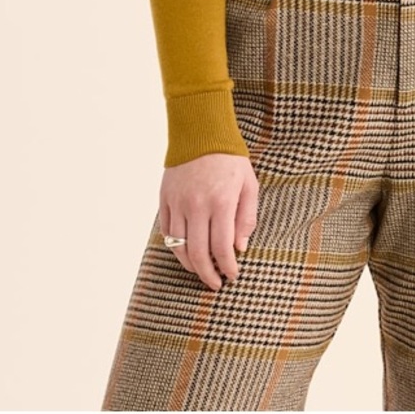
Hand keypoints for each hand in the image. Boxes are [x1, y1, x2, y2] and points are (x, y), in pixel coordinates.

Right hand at [159, 152, 258, 291]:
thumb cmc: (230, 158)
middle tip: (216, 284)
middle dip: (208, 275)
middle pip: (198, 254)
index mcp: (221, 202)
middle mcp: (197, 205)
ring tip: (202, 271)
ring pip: (179, 247)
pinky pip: (167, 233)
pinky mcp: (165, 200)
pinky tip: (187, 253)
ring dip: (191, 266)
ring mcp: (178, 203)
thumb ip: (247, 217)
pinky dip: (176, 248)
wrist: (201, 131)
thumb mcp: (249, 184)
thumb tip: (239, 247)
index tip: (232, 275)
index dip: (227, 267)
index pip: (221, 247)